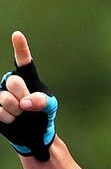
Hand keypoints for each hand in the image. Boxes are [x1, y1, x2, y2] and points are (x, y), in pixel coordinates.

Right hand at [0, 31, 57, 161]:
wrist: (34, 133)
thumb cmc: (43, 115)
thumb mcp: (49, 107)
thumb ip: (41, 101)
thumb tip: (24, 103)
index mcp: (28, 79)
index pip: (24, 62)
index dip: (21, 48)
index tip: (18, 35)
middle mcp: (12, 82)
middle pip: (14, 82)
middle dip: (23, 96)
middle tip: (28, 106)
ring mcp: (1, 93)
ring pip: (5, 98)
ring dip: (17, 111)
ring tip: (21, 114)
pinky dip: (9, 118)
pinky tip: (13, 119)